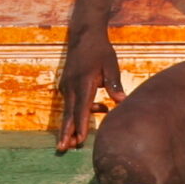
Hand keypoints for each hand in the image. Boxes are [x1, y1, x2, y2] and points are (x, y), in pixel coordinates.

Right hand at [56, 31, 123, 150]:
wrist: (84, 35)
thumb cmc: (100, 50)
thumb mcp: (110, 65)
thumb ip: (114, 85)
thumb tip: (121, 103)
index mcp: (83, 83)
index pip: (81, 108)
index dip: (81, 126)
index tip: (79, 140)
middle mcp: (72, 86)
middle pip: (69, 114)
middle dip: (66, 133)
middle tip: (62, 148)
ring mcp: (67, 86)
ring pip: (68, 111)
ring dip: (71, 126)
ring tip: (72, 142)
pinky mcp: (67, 85)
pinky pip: (72, 103)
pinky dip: (79, 112)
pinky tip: (98, 109)